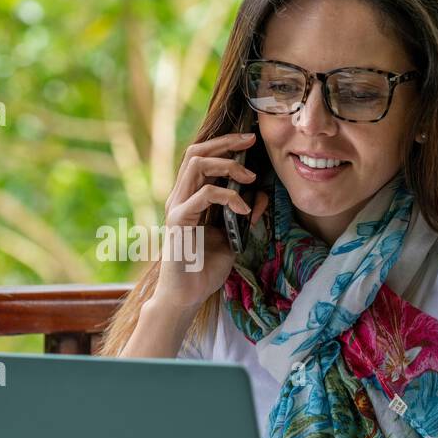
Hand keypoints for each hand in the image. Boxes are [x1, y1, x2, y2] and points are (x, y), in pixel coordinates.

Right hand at [154, 130, 269, 311]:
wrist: (186, 295)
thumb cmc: (205, 268)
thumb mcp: (232, 236)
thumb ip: (243, 215)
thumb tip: (261, 196)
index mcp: (190, 197)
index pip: (202, 157)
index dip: (225, 144)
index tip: (250, 141)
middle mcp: (180, 196)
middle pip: (196, 151)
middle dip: (226, 142)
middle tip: (251, 141)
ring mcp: (176, 206)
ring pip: (197, 164)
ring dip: (227, 165)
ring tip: (249, 178)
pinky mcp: (179, 220)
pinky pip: (204, 194)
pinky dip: (229, 196)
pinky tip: (243, 209)